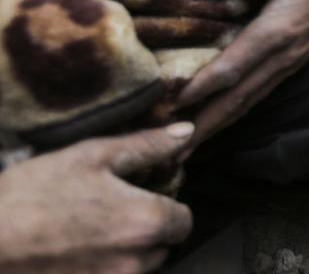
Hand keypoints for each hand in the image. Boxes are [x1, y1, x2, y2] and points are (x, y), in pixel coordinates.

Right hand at [0, 124, 193, 273]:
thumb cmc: (35, 192)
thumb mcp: (92, 156)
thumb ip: (147, 146)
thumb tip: (187, 132)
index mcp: (146, 222)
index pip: (184, 221)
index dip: (167, 206)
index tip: (143, 196)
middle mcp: (137, 261)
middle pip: (163, 246)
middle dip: (148, 230)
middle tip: (113, 211)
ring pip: (139, 268)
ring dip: (127, 252)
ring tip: (91, 231)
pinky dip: (103, 268)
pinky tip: (76, 252)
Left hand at [175, 0, 308, 150]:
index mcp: (275, 33)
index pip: (234, 67)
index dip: (203, 86)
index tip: (172, 104)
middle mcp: (280, 58)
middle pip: (236, 98)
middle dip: (204, 125)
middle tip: (170, 151)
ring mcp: (285, 67)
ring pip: (246, 104)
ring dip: (216, 127)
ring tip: (185, 150)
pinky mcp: (287, 69)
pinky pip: (255, 98)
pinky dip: (232, 115)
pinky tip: (215, 123)